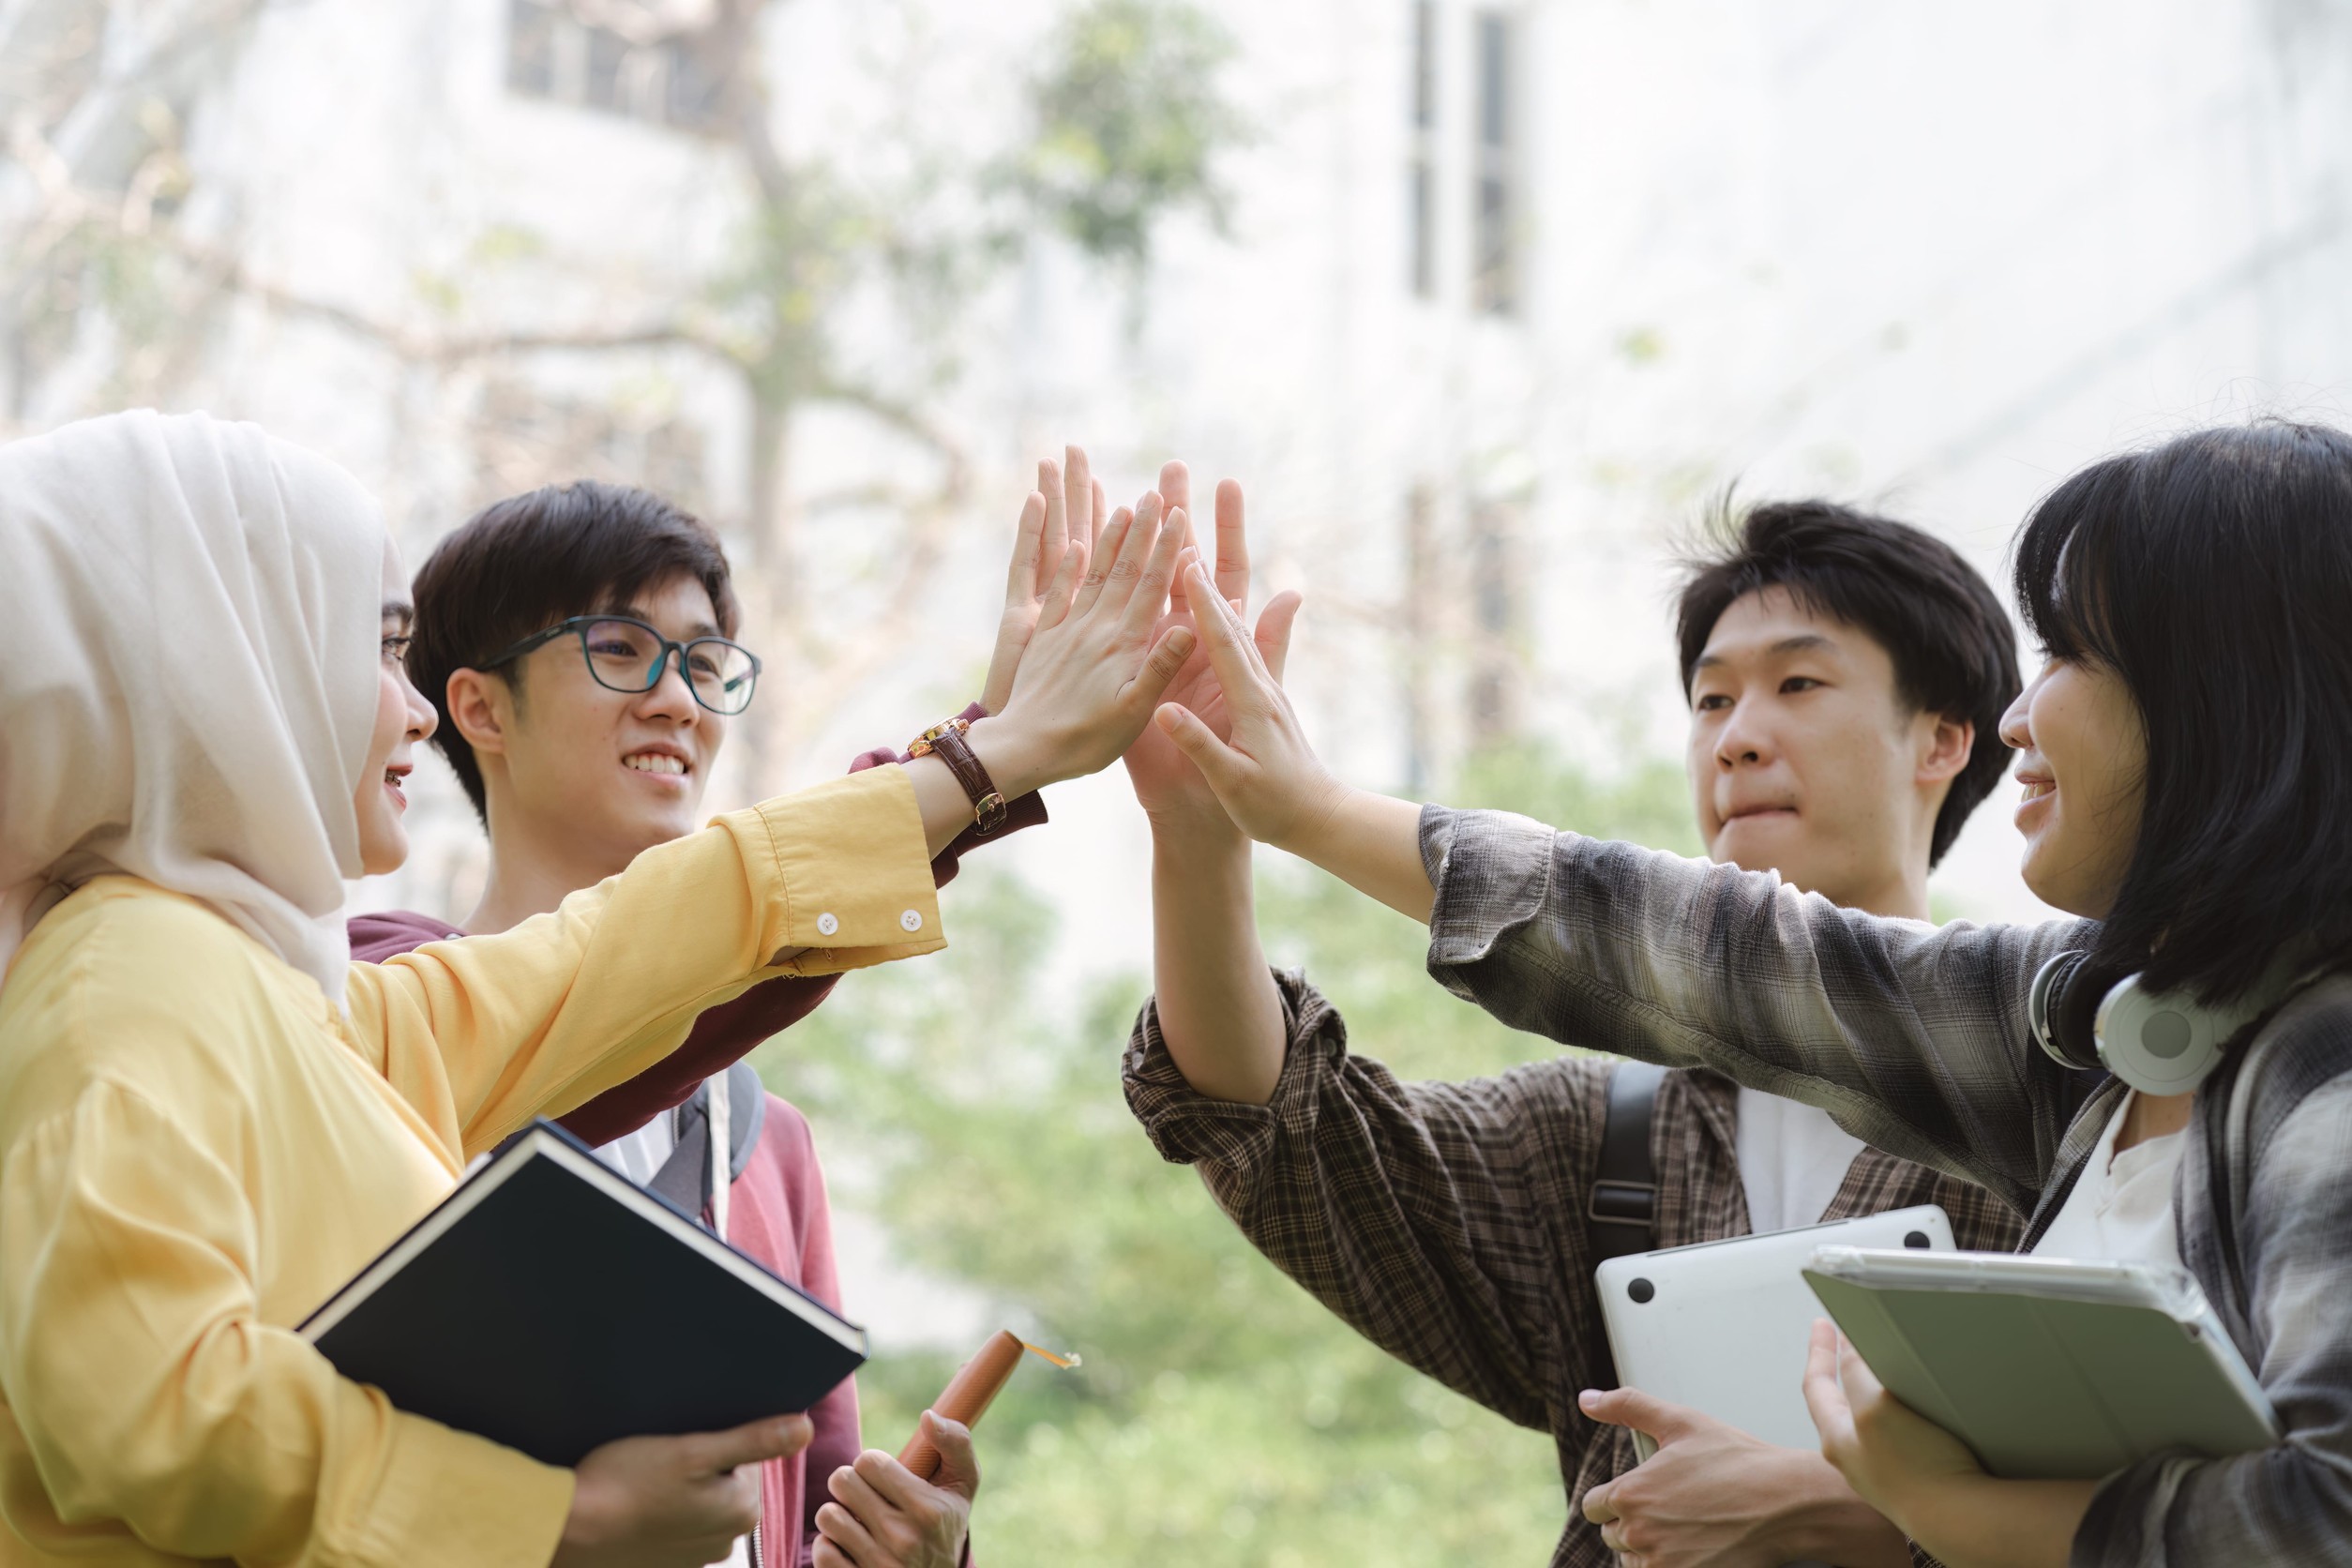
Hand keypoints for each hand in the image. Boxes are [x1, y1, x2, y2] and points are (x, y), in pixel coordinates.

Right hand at [552, 1414, 810, 1567]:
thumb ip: (753, 1442)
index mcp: (742, 1511)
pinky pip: (677, 1523)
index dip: (717, 1439)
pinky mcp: (667, 1562)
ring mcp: (695, 1556)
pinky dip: (663, 1509)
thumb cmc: (626, 1484)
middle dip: (700, 1463)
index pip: (747, 1457)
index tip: (687, 1440)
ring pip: (700, 1501)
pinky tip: (639, 1501)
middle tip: (663, 1457)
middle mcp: (726, 1541)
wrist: (569, 1529)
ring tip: (647, 1479)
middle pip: (725, 1479)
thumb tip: (805, 1429)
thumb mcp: (692, 1452)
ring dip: (680, 1486)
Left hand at [811, 1411, 976, 1567]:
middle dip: (848, 1482)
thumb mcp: (963, 1485)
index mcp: (928, 1509)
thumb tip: (928, 1416)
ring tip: (854, 1518)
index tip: (879, 1475)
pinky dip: (829, 1545)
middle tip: (861, 1493)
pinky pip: (822, 1552)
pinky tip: (847, 1545)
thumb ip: (955, 1443)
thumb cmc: (946, 1525)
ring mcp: (879, 1565)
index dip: (870, 1463)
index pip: (869, 1461)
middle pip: (842, 1481)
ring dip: (837, 1513)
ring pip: (828, 1515)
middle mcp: (903, 1538)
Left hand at [968, 488, 1195, 796]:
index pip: (1151, 587)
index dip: (1166, 549)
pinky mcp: (1044, 639)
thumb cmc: (1086, 742)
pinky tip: (1071, 545)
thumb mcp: (1133, 713)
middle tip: (1156, 493)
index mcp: (1123, 646)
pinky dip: (1065, 566)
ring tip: (1121, 505)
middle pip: (1123, 570)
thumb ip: (1160, 667)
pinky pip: (1055, 593)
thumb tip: (1191, 626)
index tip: (1179, 514)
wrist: (1023, 750)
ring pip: (1092, 572)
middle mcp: (1095, 629)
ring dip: (1108, 538)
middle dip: (1142, 530)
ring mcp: (1067, 630)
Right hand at [1151, 557, 1346, 853]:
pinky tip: (1196, 600)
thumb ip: (1201, 745)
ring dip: (1206, 580)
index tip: (1184, 557)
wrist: (1313, 819)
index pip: (1220, 640)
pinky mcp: (1250, 695)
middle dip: (1205, 562)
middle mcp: (1254, 681)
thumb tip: (1166, 713)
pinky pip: (1227, 647)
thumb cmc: (1273, 808)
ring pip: (1227, 622)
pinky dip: (1209, 616)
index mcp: (1249, 699)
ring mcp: (1254, 686)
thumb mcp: (1233, 782)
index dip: (1201, 599)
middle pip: (1226, 611)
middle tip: (1189, 513)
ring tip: (1185, 541)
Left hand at [1577, 1386, 1908, 1567]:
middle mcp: (1640, 1534)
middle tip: (1666, 1508)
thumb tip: (1586, 1400)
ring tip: (1678, 1529)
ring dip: (1646, 1549)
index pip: (1594, 1506)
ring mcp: (1664, 1563)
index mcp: (1631, 1494)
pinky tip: (1689, 1549)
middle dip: (1631, 1521)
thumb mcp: (1679, 1421)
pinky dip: (1667, 1564)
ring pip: (1633, 1561)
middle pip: (1613, 1535)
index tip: (1637, 1494)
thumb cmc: (1737, 1459)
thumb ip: (1626, 1406)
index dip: (1613, 1498)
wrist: (1786, 1502)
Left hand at [1801, 1320, 1982, 1534]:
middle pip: (1842, 1403)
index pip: (1817, 1384)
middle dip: (1847, 1369)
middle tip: (1854, 1341)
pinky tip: (1925, 1408)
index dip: (1819, 1350)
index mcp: (1836, 1440)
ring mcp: (1886, 1473)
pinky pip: (1905, 1438)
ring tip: (1890, 1366)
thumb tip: (1849, 1348)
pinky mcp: (1917, 1480)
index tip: (1822, 1325)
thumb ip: (1856, 1373)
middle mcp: (1857, 1460)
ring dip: (1880, 1390)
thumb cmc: (1917, 1469)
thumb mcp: (1874, 1406)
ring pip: (1876, 1420)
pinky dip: (1907, 1415)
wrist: (1963, 1521)